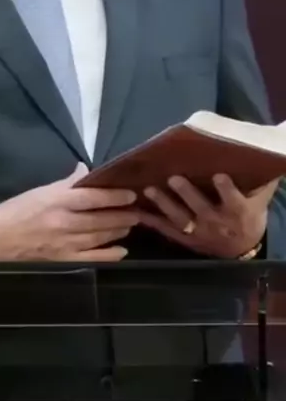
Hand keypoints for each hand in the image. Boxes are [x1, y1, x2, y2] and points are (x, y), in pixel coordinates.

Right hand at [0, 163, 139, 261]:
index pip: (92, 197)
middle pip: (101, 218)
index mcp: (56, 201)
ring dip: (118, 230)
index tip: (131, 193)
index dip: (114, 196)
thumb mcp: (38, 192)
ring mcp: (64, 244)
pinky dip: (109, 255)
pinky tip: (121, 251)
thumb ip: (65, 184)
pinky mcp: (63, 261)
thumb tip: (85, 171)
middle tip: (139, 210)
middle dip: (122, 214)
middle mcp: (64, 222)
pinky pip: (92, 258)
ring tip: (131, 224)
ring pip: (100, 237)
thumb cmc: (14, 212)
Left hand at [138, 173, 277, 257]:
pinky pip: (165, 230)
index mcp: (238, 212)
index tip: (219, 176)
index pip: (234, 200)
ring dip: (164, 204)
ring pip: (180, 219)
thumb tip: (266, 153)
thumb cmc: (248, 214)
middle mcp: (217, 224)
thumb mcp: (258, 198)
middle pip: (201, 209)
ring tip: (149, 189)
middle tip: (173, 178)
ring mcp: (199, 233)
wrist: (241, 248)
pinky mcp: (184, 239)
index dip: (226, 190)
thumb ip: (260, 179)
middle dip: (187, 194)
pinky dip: (150, 221)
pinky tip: (135, 211)